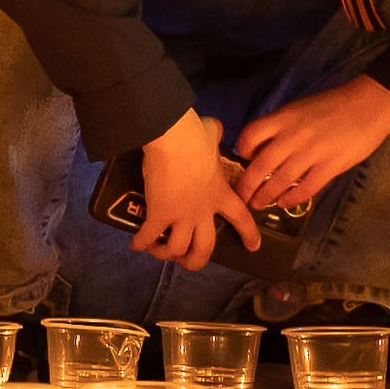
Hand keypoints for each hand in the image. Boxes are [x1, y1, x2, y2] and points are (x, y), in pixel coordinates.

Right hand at [135, 108, 260, 270]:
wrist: (173, 139)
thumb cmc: (194, 135)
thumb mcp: (212, 134)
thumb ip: (216, 135)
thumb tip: (214, 128)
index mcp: (220, 193)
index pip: (241, 218)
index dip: (249, 234)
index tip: (253, 247)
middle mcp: (203, 211)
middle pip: (205, 248)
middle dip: (195, 260)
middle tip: (186, 260)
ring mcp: (181, 216)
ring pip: (177, 249)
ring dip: (166, 253)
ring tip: (158, 250)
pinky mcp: (159, 214)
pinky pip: (148, 237)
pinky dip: (141, 243)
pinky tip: (135, 244)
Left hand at [233, 75, 389, 210]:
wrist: (368, 105)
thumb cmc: (334, 104)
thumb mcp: (300, 107)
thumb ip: (281, 125)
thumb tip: (264, 146)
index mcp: (284, 117)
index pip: (251, 135)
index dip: (243, 150)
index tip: (244, 160)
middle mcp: (293, 136)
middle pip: (260, 165)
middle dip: (247, 185)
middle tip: (241, 197)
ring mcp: (311, 153)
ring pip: (279, 181)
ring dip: (266, 196)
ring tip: (259, 204)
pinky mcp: (330, 167)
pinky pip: (305, 189)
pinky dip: (291, 199)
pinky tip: (285, 202)